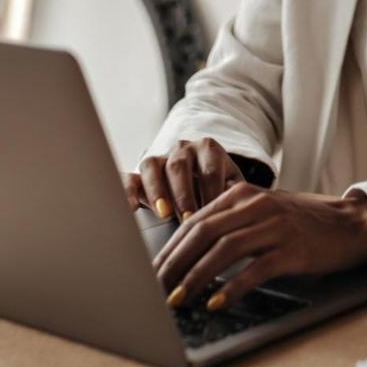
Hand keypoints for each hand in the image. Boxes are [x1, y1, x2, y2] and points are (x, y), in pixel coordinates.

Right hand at [125, 138, 247, 220]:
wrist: (200, 182)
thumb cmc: (219, 187)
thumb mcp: (232, 186)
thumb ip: (235, 194)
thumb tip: (239, 210)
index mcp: (208, 149)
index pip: (209, 169)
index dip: (211, 192)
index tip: (213, 214)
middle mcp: (182, 149)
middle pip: (179, 167)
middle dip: (184, 194)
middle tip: (189, 218)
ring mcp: (159, 158)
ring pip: (152, 167)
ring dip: (158, 191)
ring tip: (164, 213)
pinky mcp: (139, 173)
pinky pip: (129, 177)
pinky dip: (127, 191)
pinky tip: (132, 208)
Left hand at [154, 183, 366, 310]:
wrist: (352, 223)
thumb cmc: (304, 222)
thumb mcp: (263, 212)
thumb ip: (230, 222)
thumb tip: (190, 250)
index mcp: (243, 194)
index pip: (195, 221)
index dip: (170, 249)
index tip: (152, 272)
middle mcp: (256, 205)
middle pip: (203, 233)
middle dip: (174, 264)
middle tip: (154, 290)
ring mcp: (275, 226)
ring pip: (224, 250)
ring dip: (195, 277)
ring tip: (178, 300)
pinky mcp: (292, 249)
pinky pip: (256, 268)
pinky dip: (233, 286)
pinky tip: (217, 301)